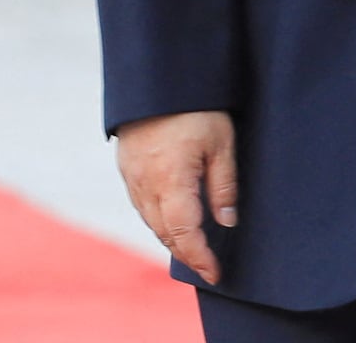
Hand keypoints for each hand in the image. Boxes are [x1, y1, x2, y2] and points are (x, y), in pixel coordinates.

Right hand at [115, 109, 237, 286]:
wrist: (157, 81)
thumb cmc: (197, 108)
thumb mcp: (222, 142)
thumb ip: (224, 184)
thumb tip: (228, 221)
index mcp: (171, 182)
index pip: (183, 234)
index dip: (199, 258)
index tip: (215, 274)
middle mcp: (146, 186)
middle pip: (165, 233)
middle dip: (187, 254)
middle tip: (209, 267)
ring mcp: (132, 179)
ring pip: (151, 223)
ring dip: (171, 239)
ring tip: (195, 250)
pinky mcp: (127, 170)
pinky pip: (142, 207)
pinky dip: (158, 221)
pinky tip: (173, 222)